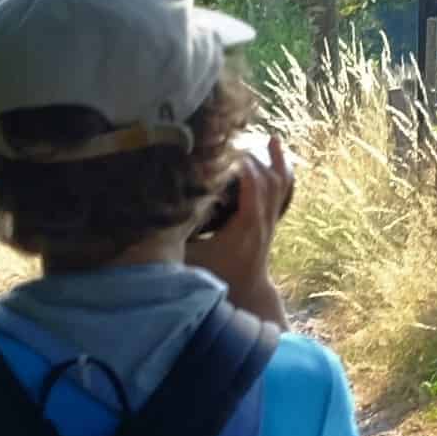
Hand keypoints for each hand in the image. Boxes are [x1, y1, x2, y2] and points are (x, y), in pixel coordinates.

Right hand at [187, 132, 294, 324]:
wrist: (246, 297)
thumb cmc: (216, 279)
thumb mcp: (190, 260)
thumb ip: (175, 238)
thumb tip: (154, 214)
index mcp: (247, 227)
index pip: (250, 186)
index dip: (239, 164)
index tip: (220, 146)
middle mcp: (263, 221)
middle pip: (266, 180)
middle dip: (251, 157)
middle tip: (230, 139)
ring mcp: (271, 222)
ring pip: (280, 185)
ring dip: (273, 162)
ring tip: (270, 139)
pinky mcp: (271, 222)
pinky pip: (282, 191)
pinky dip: (282, 172)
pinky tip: (276, 154)